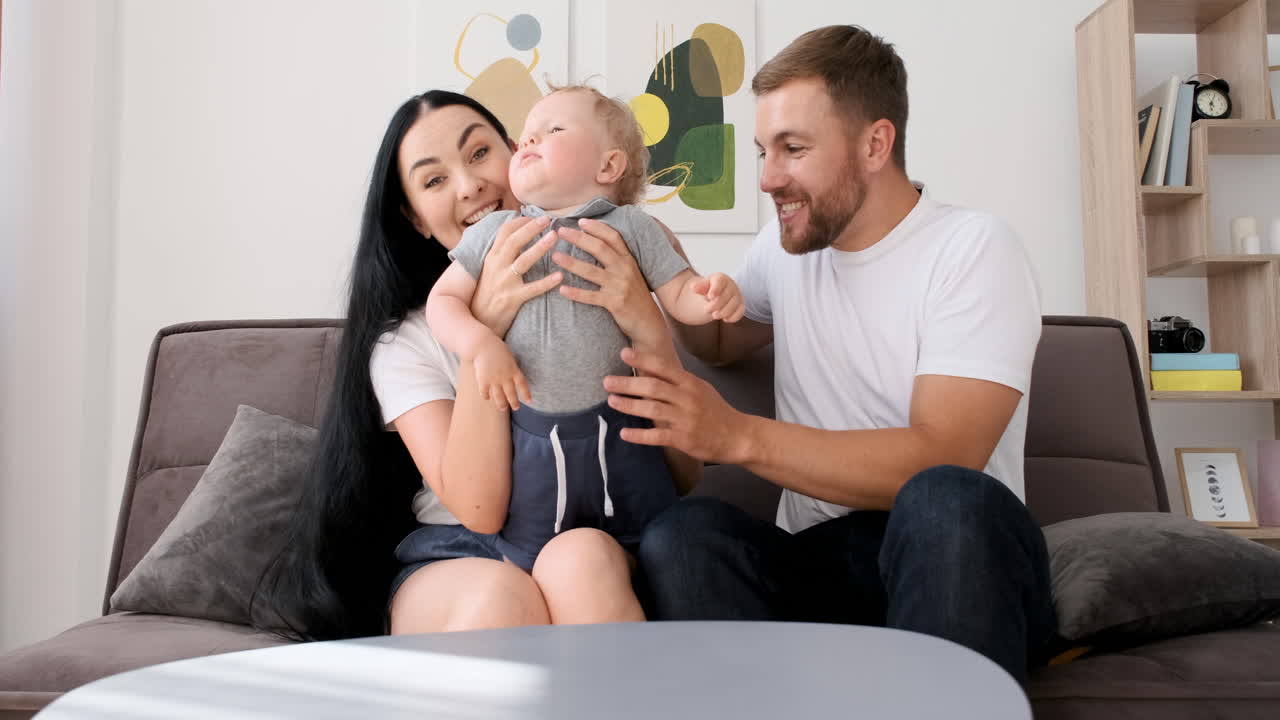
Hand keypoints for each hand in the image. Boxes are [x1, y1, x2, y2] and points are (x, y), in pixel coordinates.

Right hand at [472, 215, 561, 337]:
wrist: (478, 322)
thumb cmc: (487, 294)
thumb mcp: (489, 271)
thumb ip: (501, 254)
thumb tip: (515, 236)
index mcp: (492, 258)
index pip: (504, 232)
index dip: (520, 222)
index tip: (535, 216)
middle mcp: (496, 267)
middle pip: (513, 241)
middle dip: (531, 228)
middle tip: (548, 219)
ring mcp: (504, 283)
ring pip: (523, 261)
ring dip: (539, 247)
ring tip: (555, 237)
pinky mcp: (512, 299)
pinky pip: (532, 289)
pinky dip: (546, 282)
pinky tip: (560, 276)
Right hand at [474, 335, 530, 410]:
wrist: (483, 345)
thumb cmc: (497, 349)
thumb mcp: (509, 358)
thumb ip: (512, 368)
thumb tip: (514, 378)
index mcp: (514, 370)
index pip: (522, 385)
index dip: (526, 394)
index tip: (529, 401)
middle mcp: (505, 377)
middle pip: (511, 394)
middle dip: (514, 403)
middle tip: (516, 408)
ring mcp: (494, 380)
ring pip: (499, 397)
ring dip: (501, 404)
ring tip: (503, 408)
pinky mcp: (483, 381)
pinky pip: (485, 393)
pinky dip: (486, 396)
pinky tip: (487, 397)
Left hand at [553, 218, 667, 347]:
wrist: (648, 322)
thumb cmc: (636, 297)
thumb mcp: (631, 273)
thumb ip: (617, 260)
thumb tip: (597, 244)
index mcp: (628, 260)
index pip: (613, 237)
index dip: (597, 227)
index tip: (580, 221)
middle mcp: (624, 270)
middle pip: (600, 248)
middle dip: (579, 238)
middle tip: (561, 231)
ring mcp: (619, 286)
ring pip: (592, 271)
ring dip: (571, 263)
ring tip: (555, 256)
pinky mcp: (615, 303)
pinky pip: (591, 296)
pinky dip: (576, 293)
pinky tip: (562, 289)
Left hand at [603, 347, 745, 463]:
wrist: (738, 436)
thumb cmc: (715, 411)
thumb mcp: (700, 389)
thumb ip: (678, 381)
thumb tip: (652, 370)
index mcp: (690, 384)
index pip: (663, 368)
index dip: (642, 360)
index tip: (623, 354)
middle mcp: (687, 398)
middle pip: (653, 388)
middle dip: (628, 384)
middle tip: (607, 382)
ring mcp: (685, 419)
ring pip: (652, 410)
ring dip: (629, 406)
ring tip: (611, 402)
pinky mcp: (684, 439)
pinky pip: (657, 436)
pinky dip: (639, 435)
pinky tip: (624, 433)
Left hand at [691, 273, 744, 322]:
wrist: (715, 295)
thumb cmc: (708, 289)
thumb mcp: (701, 286)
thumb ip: (698, 286)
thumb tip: (693, 287)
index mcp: (721, 278)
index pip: (720, 281)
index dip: (715, 289)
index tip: (709, 297)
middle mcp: (731, 285)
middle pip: (727, 295)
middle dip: (716, 304)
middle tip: (706, 310)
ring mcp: (737, 295)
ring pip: (734, 304)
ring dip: (724, 312)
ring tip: (714, 316)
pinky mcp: (740, 305)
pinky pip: (740, 311)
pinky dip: (734, 316)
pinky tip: (725, 319)